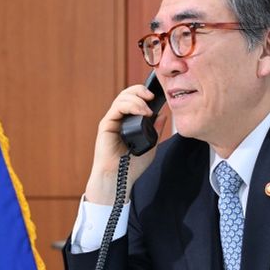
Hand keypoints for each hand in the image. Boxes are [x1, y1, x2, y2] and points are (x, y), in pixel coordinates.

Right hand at [84, 84, 167, 204]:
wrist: (119, 178)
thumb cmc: (132, 165)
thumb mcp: (151, 144)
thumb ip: (155, 129)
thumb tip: (163, 114)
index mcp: (129, 121)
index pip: (135, 99)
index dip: (144, 94)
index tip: (158, 97)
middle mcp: (119, 118)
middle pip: (127, 94)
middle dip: (140, 90)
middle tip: (152, 96)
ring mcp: (112, 120)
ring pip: (122, 98)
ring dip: (137, 98)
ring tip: (148, 107)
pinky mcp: (106, 124)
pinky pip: (117, 108)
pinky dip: (131, 105)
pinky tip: (142, 112)